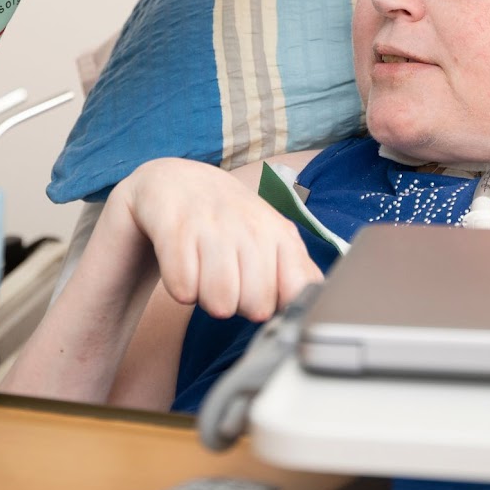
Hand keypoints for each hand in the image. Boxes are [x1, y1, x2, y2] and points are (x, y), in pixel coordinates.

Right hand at [114, 158, 321, 323]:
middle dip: (239, 304)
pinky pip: (183, 291)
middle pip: (256, 307)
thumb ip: (297, 270)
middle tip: (229, 277)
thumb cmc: (229, 218)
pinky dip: (181, 288)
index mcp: (279, 232)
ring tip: (206, 274)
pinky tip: (185, 265)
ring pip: (220, 303)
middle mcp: (250, 227)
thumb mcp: (271, 236)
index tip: (265, 294)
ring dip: (208, 298)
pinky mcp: (175, 230)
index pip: (297, 292)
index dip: (280, 305)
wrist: (176, 181)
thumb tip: (314, 300)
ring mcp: (213, 227)